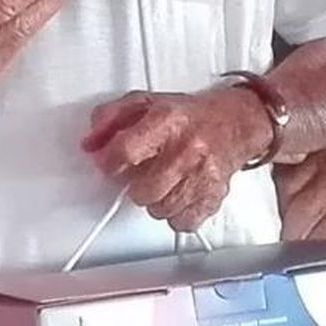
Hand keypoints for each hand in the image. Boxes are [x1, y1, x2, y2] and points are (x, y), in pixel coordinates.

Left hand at [81, 86, 264, 231]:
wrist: (235, 122)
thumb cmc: (188, 116)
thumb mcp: (144, 103)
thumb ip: (110, 119)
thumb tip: (90, 144)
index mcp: (167, 121)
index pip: (125, 151)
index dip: (110, 162)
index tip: (110, 163)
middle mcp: (187, 150)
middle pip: (142, 190)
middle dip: (135, 184)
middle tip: (143, 172)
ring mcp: (202, 176)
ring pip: (160, 209)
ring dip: (155, 200)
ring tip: (163, 181)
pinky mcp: (214, 196)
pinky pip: (181, 222)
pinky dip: (175, 214)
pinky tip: (178, 194)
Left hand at [275, 121, 325, 242]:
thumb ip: (320, 163)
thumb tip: (294, 183)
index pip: (290, 184)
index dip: (280, 205)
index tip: (277, 217)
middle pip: (302, 210)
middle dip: (290, 232)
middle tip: (285, 245)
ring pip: (324, 229)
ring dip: (310, 247)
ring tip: (303, 258)